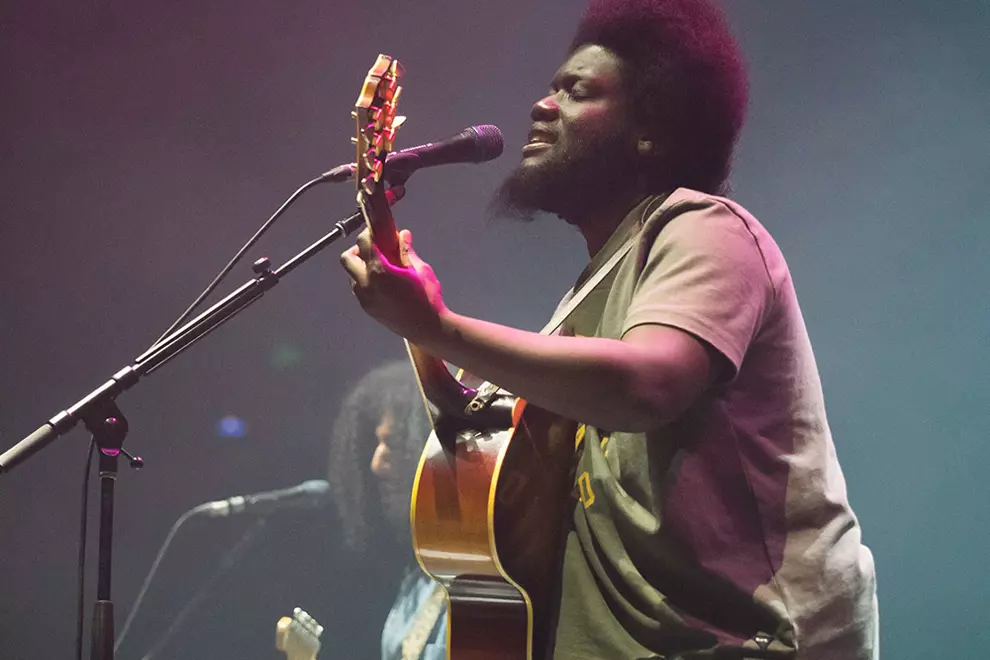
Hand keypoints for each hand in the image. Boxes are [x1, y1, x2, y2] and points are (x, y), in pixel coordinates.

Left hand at [340, 228, 446, 343]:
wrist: (428, 329)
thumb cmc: (428, 299)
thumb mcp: (420, 270)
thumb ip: (407, 252)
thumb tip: (402, 235)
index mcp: (380, 271)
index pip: (363, 243)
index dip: (369, 233)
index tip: (376, 231)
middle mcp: (367, 284)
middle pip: (347, 259)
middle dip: (358, 250)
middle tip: (374, 249)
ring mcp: (365, 298)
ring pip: (351, 275)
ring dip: (361, 267)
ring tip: (381, 267)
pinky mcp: (367, 309)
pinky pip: (359, 289)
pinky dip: (365, 281)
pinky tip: (383, 283)